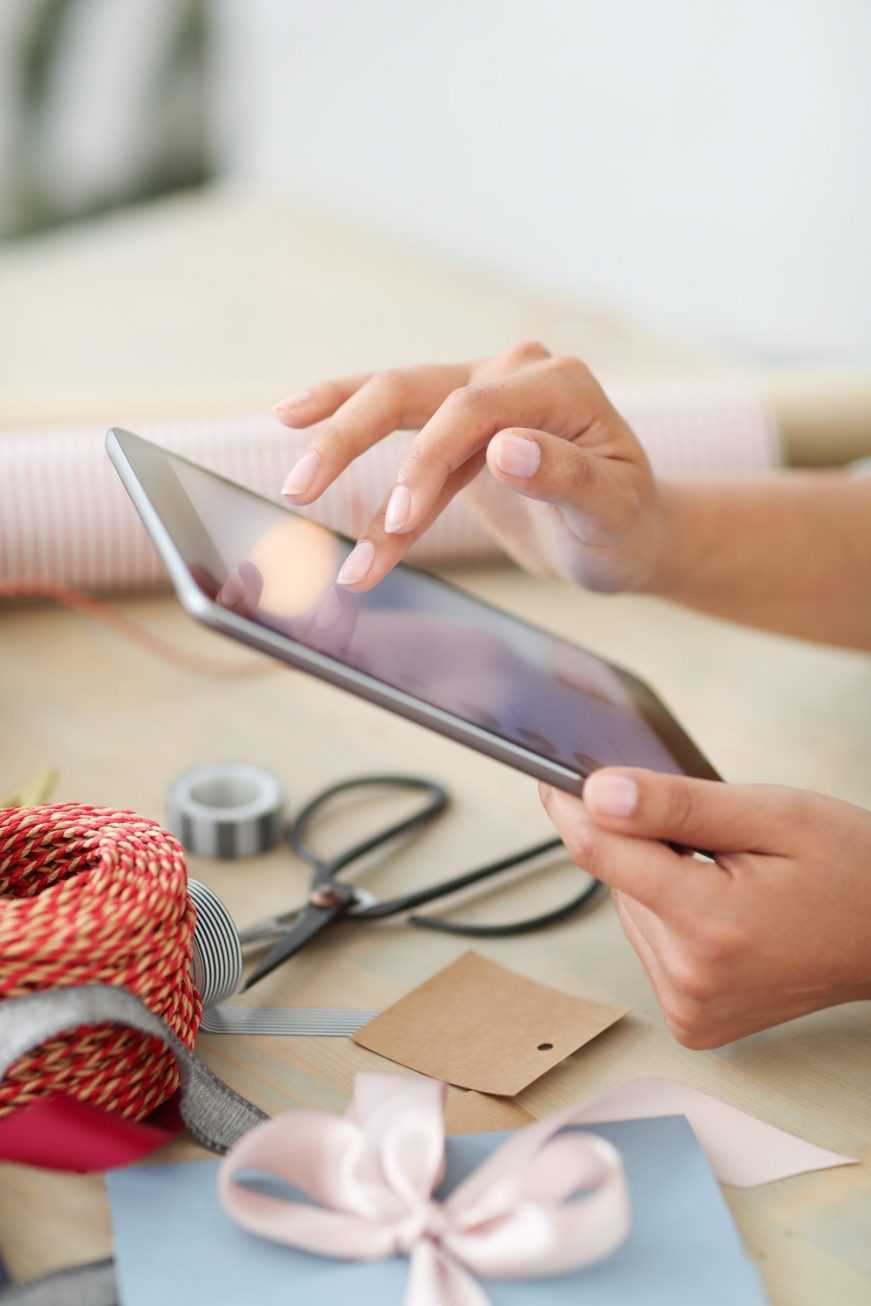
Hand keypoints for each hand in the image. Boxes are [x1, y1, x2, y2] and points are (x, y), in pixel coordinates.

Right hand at [274, 342, 660, 591]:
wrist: (625, 534)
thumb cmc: (625, 527)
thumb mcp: (610, 512)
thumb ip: (565, 478)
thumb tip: (507, 450)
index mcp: (559, 386)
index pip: (473, 410)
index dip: (427, 462)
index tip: (398, 519)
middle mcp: (515, 374)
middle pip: (414, 391)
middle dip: (352, 439)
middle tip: (301, 488)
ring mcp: (482, 391)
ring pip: (393, 403)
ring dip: (341, 447)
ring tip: (293, 488)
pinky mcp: (457, 419)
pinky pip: (397, 427)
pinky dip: (350, 436)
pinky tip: (295, 421)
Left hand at [540, 770, 870, 1046]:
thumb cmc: (851, 870)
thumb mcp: (770, 814)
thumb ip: (675, 806)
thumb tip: (597, 795)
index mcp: (709, 923)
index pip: (600, 852)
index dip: (571, 805)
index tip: (550, 774)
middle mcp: (691, 977)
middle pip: (617, 881)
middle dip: (646, 846)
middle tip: (712, 839)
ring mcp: (691, 1007)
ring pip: (631, 911)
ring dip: (660, 884)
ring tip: (729, 878)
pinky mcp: (693, 1021)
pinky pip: (651, 945)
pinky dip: (672, 918)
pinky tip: (722, 913)